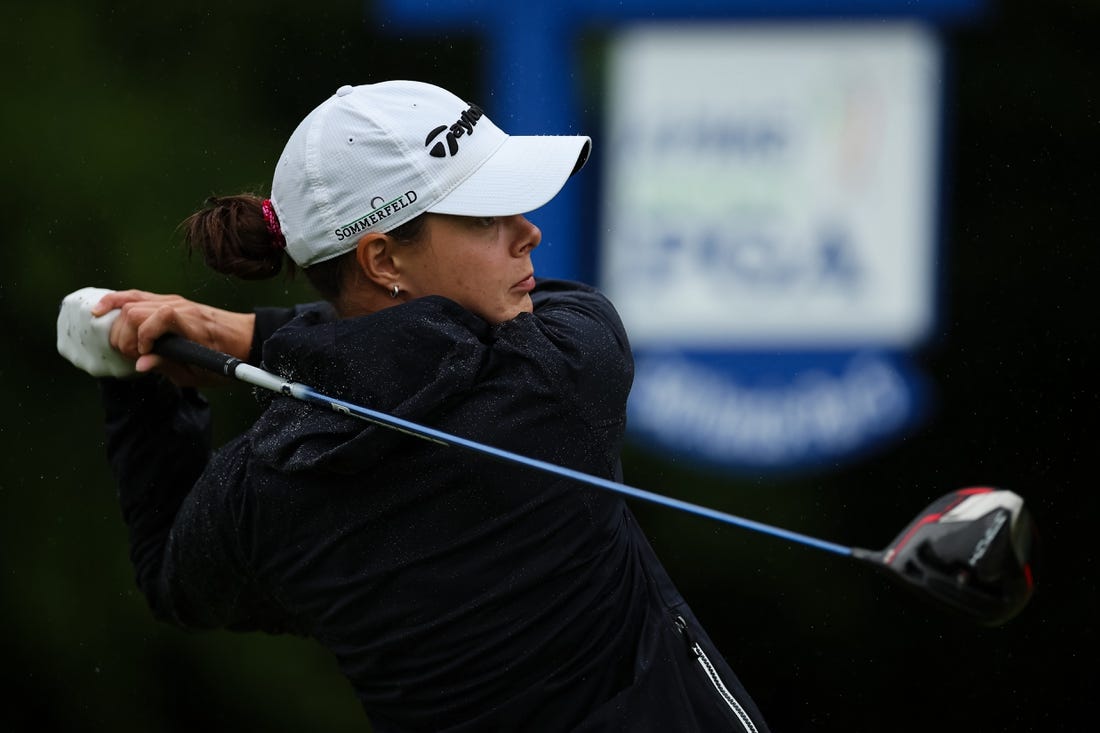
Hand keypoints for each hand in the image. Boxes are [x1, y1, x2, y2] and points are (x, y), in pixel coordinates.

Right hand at [93, 290, 255, 386]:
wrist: (242, 338)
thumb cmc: (224, 358)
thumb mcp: (200, 372)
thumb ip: (168, 366)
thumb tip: (139, 365)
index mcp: (191, 324)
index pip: (158, 317)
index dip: (143, 337)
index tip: (142, 355)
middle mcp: (180, 307)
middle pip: (136, 311)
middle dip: (125, 336)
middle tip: (130, 355)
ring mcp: (172, 301)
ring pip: (131, 303)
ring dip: (118, 325)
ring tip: (120, 344)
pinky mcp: (167, 300)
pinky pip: (136, 296)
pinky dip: (115, 301)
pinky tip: (100, 311)